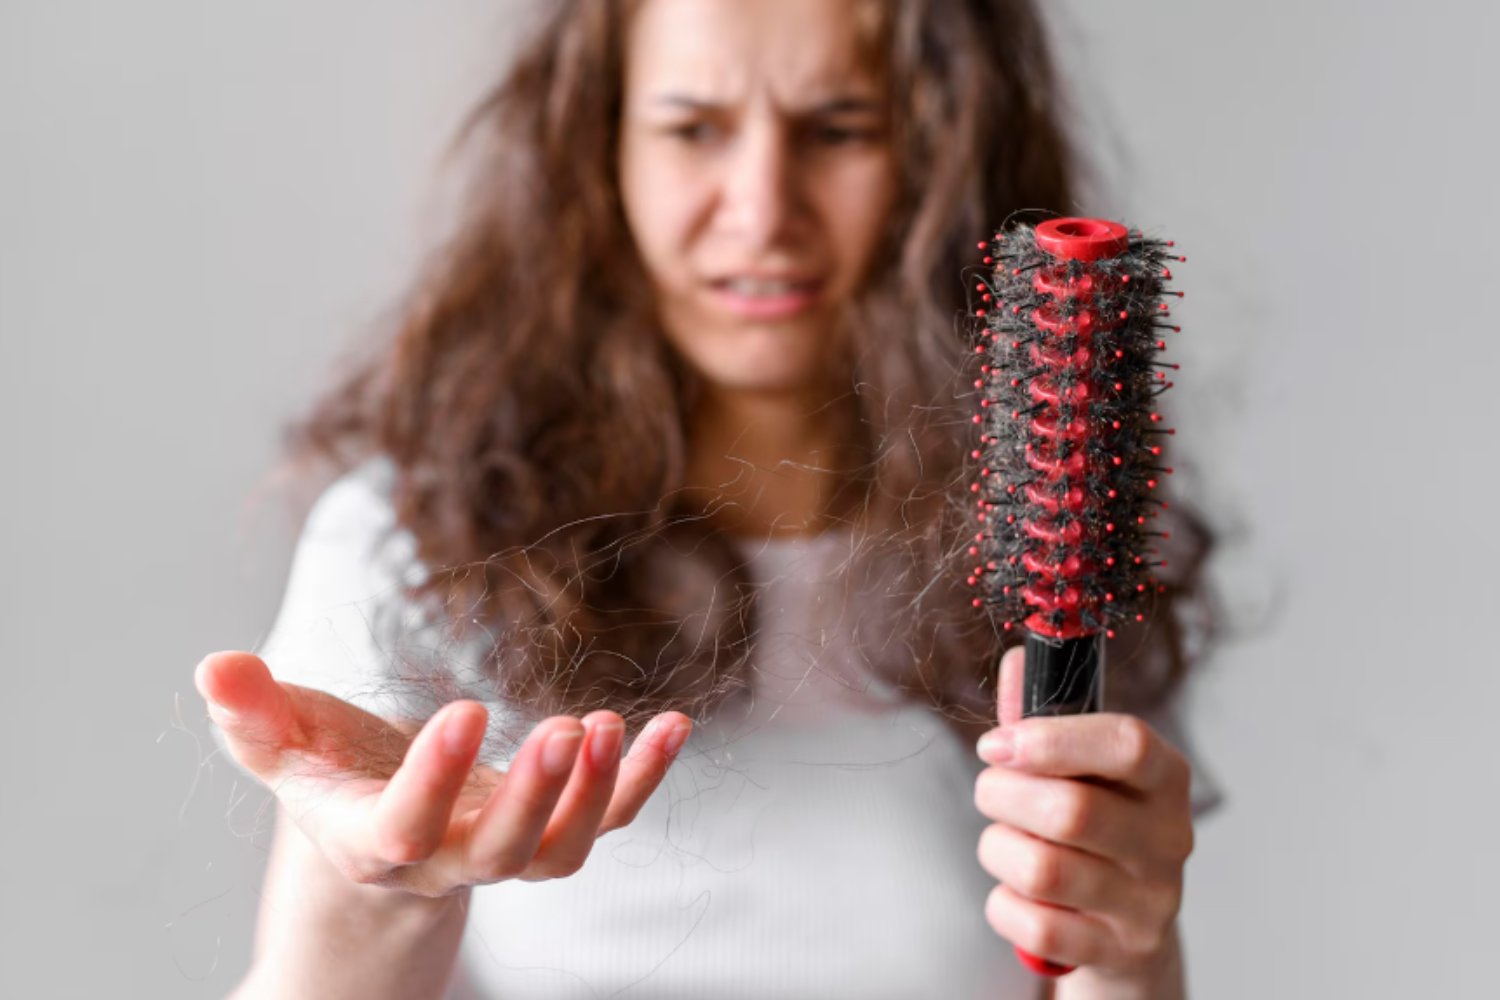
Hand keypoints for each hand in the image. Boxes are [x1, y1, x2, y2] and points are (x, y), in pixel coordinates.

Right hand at [195, 650, 691, 897]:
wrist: (383, 834)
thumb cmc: (331, 779)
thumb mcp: (285, 749)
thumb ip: (253, 715)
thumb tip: (213, 665)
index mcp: (374, 840)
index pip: (403, 828)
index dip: (434, 781)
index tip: (466, 709)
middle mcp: (447, 860)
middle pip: (500, 852)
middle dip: (535, 797)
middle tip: (568, 730)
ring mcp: (508, 852)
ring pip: (560, 850)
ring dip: (596, 794)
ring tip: (612, 725)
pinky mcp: (552, 830)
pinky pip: (609, 819)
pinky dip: (643, 779)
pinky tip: (674, 725)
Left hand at [973, 646, 1194, 977]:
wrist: (1124, 930)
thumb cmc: (1093, 830)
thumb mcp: (1079, 769)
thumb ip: (1043, 716)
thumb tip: (1018, 657)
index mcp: (1165, 778)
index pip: (1128, 744)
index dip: (1053, 739)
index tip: (997, 743)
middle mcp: (1169, 839)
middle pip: (1072, 811)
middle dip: (1003, 796)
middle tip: (990, 791)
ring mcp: (1149, 902)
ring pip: (1044, 869)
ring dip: (998, 850)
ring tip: (1004, 842)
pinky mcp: (1119, 952)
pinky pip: (1034, 925)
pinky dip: (1004, 905)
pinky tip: (1016, 893)